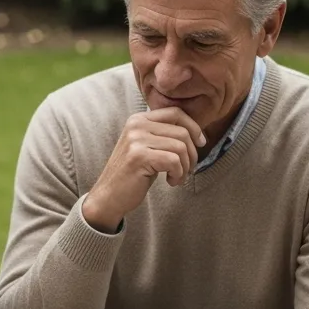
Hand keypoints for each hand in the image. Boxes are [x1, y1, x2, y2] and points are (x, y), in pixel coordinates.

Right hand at [81, 109, 205, 231]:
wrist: (109, 197)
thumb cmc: (133, 174)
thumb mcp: (147, 147)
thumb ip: (163, 134)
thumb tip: (196, 130)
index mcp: (138, 119)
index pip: (176, 112)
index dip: (194, 127)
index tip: (200, 143)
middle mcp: (136, 125)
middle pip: (182, 131)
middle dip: (192, 153)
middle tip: (187, 169)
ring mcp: (136, 140)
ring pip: (180, 147)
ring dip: (185, 167)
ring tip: (177, 177)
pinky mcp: (139, 156)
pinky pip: (174, 161)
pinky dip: (178, 174)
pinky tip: (171, 182)